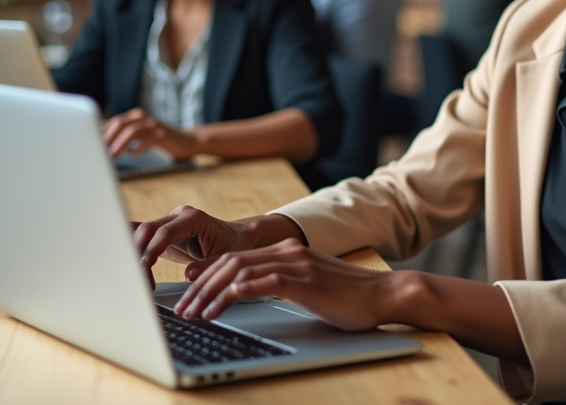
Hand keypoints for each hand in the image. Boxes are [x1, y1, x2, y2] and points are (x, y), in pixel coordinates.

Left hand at [103, 108, 199, 158]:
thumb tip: (103, 145)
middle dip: (108, 138)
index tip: (92, 147)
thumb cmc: (163, 141)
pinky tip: (132, 154)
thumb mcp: (142, 137)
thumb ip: (125, 137)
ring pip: (133, 131)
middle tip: (99, 152)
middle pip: (120, 123)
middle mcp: (144, 118)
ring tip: (113, 155)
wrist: (189, 141)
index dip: (102, 134)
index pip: (113, 122)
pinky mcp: (164, 135)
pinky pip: (149, 139)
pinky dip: (139, 147)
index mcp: (136, 117)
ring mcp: (154, 125)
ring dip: (120, 144)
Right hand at [134, 207, 304, 288]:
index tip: (145, 267)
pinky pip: (142, 236)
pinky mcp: (162, 232)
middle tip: (138, 279)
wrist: (235, 238)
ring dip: (134, 255)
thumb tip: (188, 275)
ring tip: (138, 279)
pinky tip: (123, 261)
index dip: (152, 250)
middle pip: (148, 230)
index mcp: (193, 218)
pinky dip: (132, 247)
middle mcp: (178, 216)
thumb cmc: (232, 246)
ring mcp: (168, 221)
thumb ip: (208, 265)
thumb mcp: (225, 258)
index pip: (165, 231)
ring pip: (141, 233)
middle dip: (138, 254)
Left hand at [173, 238, 397, 331]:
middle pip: (230, 263)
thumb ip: (280, 284)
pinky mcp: (305, 280)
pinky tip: (224, 303)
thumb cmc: (348, 297)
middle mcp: (288, 252)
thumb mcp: (307, 286)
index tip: (187, 292)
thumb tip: (247, 296)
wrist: (384, 295)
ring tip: (195, 314)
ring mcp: (297, 264)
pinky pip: (264, 282)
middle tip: (182, 309)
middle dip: (201, 287)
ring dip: (212, 294)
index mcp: (286, 251)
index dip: (207, 274)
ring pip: (240, 272)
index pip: (235, 258)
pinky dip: (238, 292)